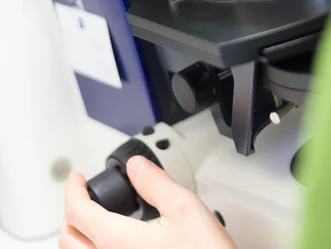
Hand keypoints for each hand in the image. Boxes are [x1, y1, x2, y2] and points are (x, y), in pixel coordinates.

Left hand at [60, 156, 236, 248]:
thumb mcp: (186, 209)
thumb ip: (156, 183)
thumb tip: (136, 167)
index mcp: (118, 242)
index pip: (78, 212)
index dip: (73, 189)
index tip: (77, 178)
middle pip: (67, 239)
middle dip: (71, 213)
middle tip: (81, 196)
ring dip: (76, 237)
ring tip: (90, 221)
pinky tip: (109, 245)